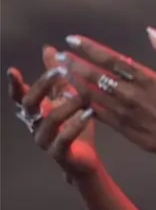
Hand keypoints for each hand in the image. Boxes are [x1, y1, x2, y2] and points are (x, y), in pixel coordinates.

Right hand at [9, 46, 99, 180]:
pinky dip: (76, 124)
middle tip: (59, 71)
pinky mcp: (59, 154)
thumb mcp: (67, 99)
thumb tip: (50, 48)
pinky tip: (89, 114)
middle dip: (43, 86)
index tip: (13, 71)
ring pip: (50, 120)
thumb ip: (58, 78)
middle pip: (30, 103)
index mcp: (36, 112)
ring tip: (81, 95)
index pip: (21, 96)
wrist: (85, 162)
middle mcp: (35, 125)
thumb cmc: (75, 128)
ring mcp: (45, 141)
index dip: (15, 85)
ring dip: (66, 104)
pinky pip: (64, 138)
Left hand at [55, 27, 155, 156]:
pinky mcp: (119, 126)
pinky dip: (81, 103)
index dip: (90, 48)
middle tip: (59, 55)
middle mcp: (130, 94)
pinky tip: (69, 95)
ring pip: (92, 94)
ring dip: (74, 81)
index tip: (73, 40)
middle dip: (75, 64)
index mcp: (145, 79)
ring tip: (60, 71)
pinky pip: (95, 112)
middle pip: (96, 75)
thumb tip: (151, 32)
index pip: (112, 59)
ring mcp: (123, 111)